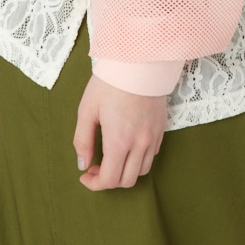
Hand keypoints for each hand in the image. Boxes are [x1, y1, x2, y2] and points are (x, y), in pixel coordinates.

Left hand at [74, 74, 167, 190]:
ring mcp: (153, 136)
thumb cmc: (109, 82)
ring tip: (112, 157)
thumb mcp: (87, 109)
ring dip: (125, 171)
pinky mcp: (161, 128)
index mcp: (119, 141)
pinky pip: (152, 155)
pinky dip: (139, 159)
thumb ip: (83, 140)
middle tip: (96, 167)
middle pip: (127, 181)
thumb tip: (83, 164)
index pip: (110, 180)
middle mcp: (139, 143)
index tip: (85, 176)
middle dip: (109, 180)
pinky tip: (128, 145)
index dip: (95, 184)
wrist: (138, 60)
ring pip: (142, 171)